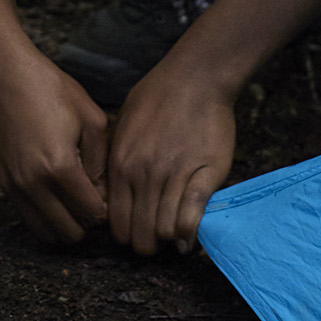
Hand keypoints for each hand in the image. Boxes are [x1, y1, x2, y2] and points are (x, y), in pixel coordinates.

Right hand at [0, 51, 108, 243]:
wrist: (2, 73)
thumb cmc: (48, 88)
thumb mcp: (90, 117)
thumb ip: (101, 161)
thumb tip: (102, 190)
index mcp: (59, 167)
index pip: (92, 213)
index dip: (106, 209)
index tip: (109, 194)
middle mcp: (33, 183)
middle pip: (70, 232)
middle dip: (87, 221)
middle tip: (93, 199)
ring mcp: (14, 185)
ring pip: (46, 232)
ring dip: (65, 223)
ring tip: (74, 199)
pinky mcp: (2, 181)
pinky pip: (27, 217)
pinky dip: (45, 216)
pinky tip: (55, 194)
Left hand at [105, 60, 235, 254]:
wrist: (196, 77)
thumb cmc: (157, 97)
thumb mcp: (123, 126)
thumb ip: (119, 163)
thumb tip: (115, 195)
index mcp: (120, 165)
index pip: (116, 223)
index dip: (127, 234)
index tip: (136, 230)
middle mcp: (143, 175)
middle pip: (140, 235)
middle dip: (147, 243)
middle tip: (156, 236)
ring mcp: (174, 175)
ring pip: (165, 231)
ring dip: (169, 238)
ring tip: (173, 231)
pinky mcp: (205, 174)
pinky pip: (191, 217)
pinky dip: (190, 231)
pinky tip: (190, 231)